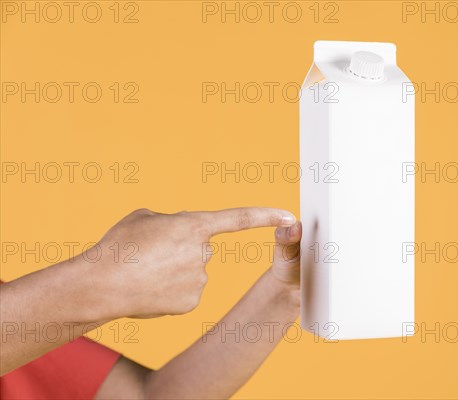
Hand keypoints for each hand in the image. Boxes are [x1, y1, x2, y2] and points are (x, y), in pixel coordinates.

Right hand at [80, 207, 295, 319]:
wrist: (100, 285)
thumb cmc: (119, 246)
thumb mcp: (144, 218)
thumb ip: (171, 221)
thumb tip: (179, 232)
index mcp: (193, 226)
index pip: (239, 219)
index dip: (266, 216)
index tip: (289, 217)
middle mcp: (203, 253)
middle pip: (203, 248)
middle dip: (183, 249)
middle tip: (153, 254)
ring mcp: (199, 280)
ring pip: (194, 270)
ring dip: (175, 270)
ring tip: (147, 272)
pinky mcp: (192, 302)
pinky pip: (187, 291)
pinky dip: (173, 289)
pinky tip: (153, 289)